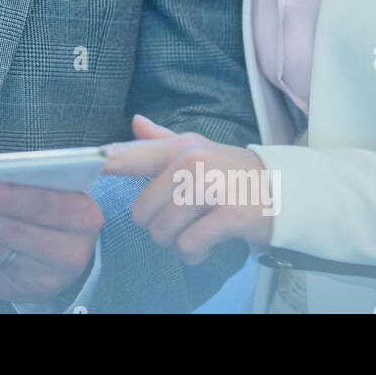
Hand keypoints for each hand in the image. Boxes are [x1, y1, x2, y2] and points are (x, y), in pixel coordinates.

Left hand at [0, 182, 100, 304]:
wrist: (65, 249)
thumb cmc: (52, 206)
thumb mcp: (52, 187)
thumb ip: (22, 177)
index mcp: (83, 217)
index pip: (44, 206)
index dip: (6, 197)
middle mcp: (68, 253)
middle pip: (12, 232)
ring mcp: (41, 278)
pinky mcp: (15, 289)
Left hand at [102, 115, 275, 263]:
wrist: (288, 190)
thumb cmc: (233, 173)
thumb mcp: (198, 150)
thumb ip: (162, 141)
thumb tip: (134, 121)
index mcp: (179, 147)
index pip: (131, 155)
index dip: (104, 164)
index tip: (87, 168)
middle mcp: (192, 163)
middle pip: (142, 211)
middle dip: (157, 226)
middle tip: (181, 221)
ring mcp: (211, 187)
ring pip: (163, 231)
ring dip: (175, 242)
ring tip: (196, 232)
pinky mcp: (230, 214)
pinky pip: (189, 245)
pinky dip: (194, 253)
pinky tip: (206, 245)